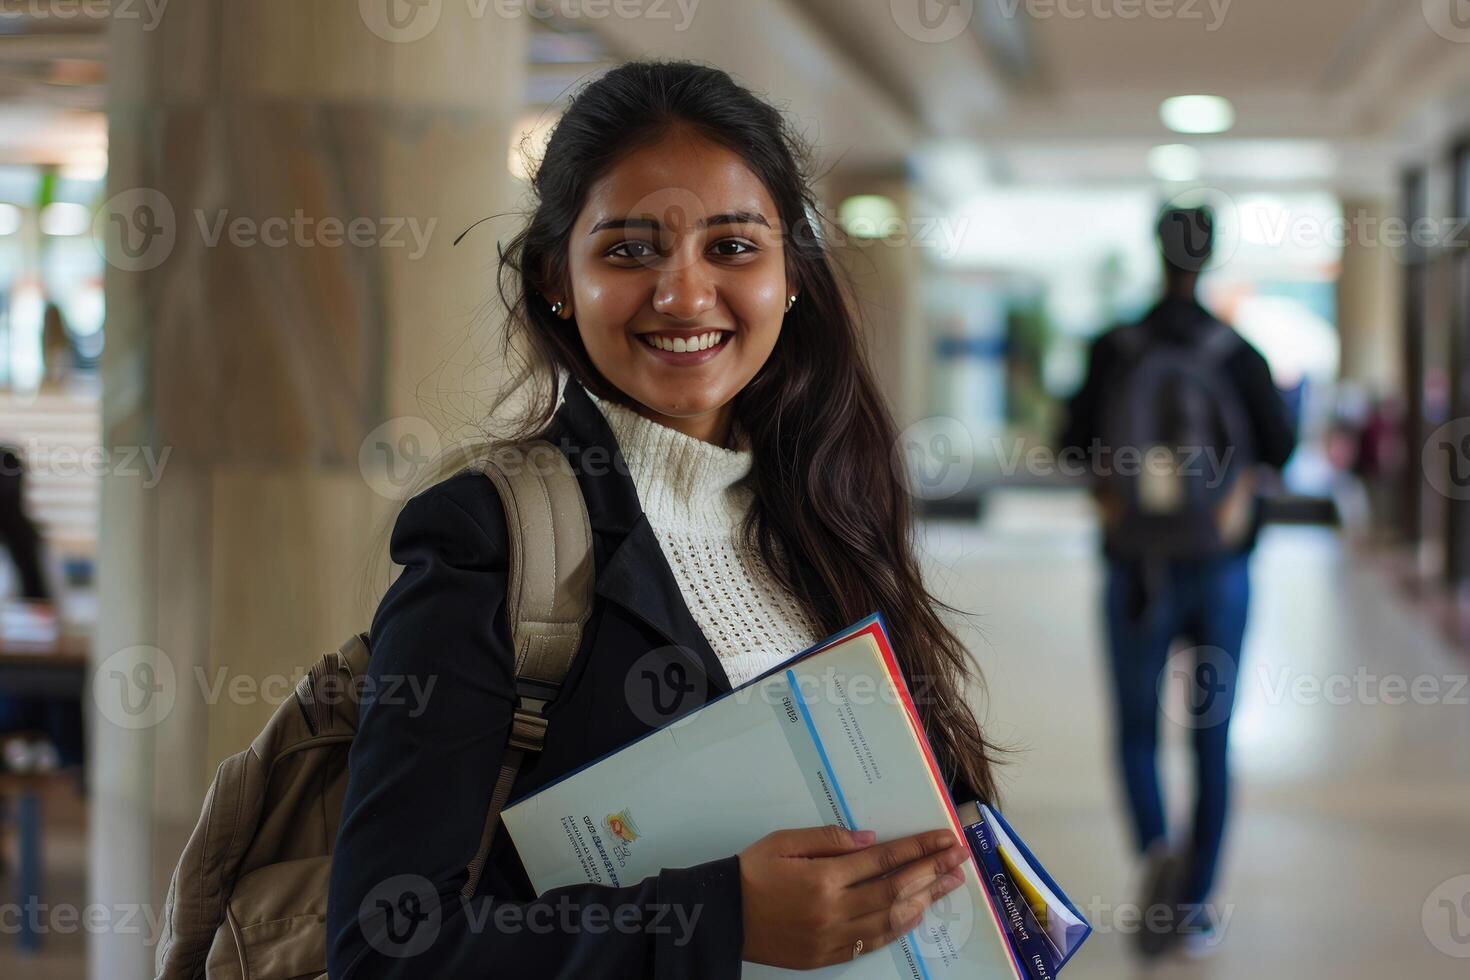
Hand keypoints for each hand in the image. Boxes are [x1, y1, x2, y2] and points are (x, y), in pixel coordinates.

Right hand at [737, 824, 969, 969]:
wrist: (723, 916)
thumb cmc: (752, 872)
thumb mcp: (784, 842)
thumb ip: (827, 839)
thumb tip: (870, 840)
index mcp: (824, 877)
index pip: (884, 860)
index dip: (918, 848)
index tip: (945, 838)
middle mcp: (834, 910)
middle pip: (896, 889)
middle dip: (933, 871)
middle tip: (960, 859)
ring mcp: (833, 937)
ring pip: (891, 918)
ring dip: (925, 900)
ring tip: (949, 884)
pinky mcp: (828, 956)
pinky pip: (872, 942)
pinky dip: (899, 928)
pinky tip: (916, 914)